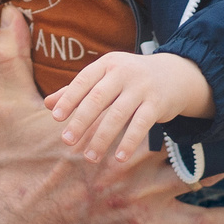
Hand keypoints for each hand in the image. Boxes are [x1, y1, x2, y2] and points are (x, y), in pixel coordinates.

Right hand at [0, 13, 223, 223]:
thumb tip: (9, 14)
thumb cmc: (12, 170)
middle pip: (178, 137)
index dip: (168, 95)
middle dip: (205, 125)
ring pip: (196, 173)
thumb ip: (13, 58)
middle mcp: (129, 160)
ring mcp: (141, 196)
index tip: (191, 76)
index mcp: (106, 131)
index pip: (147, 107)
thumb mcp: (9, 109)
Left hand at [45, 50, 215, 162]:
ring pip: (118, 115)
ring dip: (103, 138)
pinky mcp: (157, 103)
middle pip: (98, 98)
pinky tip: (119, 158)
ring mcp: (142, 87)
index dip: (69, 99)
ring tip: (90, 157)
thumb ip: (77, 90)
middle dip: (81, 120)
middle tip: (67, 141)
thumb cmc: (130, 79)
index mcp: (107, 64)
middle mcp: (124, 73)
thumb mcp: (105, 78)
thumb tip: (47, 104)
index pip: (83, 81)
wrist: (175, 75)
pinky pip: (141, 125)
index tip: (56, 117)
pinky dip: (129, 142)